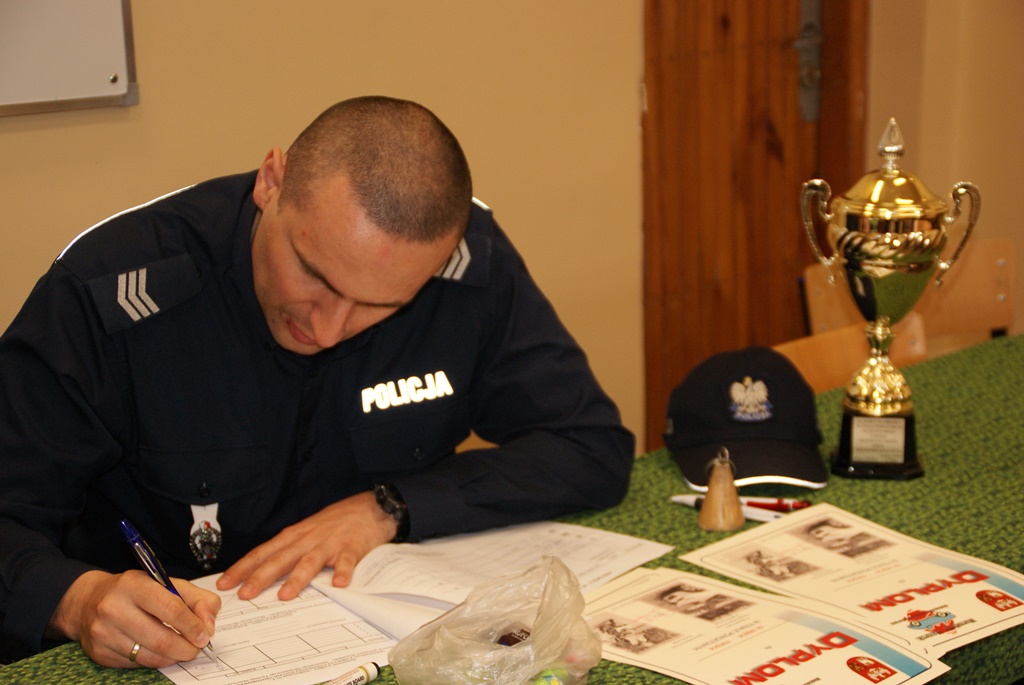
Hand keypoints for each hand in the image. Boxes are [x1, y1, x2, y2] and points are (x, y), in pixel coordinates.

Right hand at [48, 569, 220, 668]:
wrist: (88, 601)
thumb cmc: (136, 591)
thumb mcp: (168, 584)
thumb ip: (198, 599)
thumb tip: (209, 625)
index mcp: (134, 585)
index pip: (171, 608)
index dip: (192, 625)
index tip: (205, 635)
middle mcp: (114, 608)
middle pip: (160, 638)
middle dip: (186, 648)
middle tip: (197, 648)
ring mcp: (103, 633)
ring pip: (148, 656)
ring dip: (172, 657)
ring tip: (182, 651)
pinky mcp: (99, 653)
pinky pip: (135, 664)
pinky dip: (154, 661)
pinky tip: (159, 652)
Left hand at [216, 491, 395, 600]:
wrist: (369, 507)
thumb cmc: (335, 523)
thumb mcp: (307, 532)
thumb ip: (288, 551)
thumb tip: (261, 572)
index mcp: (294, 536)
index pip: (263, 553)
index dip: (243, 568)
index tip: (224, 583)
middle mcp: (308, 539)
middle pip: (281, 559)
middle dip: (261, 577)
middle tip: (245, 594)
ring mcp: (330, 543)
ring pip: (310, 561)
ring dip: (297, 578)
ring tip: (285, 595)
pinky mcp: (352, 547)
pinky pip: (347, 561)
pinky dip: (342, 572)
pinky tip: (338, 584)